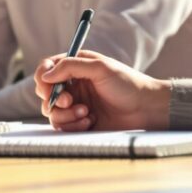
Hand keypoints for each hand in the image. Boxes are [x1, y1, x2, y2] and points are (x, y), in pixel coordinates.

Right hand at [34, 51, 169, 131]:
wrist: (148, 109)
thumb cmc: (128, 84)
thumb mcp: (100, 67)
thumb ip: (70, 67)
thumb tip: (45, 76)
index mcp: (75, 68)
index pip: (46, 69)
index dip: (43, 77)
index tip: (48, 86)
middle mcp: (72, 86)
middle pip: (44, 92)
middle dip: (54, 98)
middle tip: (69, 101)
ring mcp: (75, 105)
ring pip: (51, 111)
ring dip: (65, 114)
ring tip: (86, 113)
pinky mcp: (80, 122)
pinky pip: (62, 126)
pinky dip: (73, 125)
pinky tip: (90, 121)